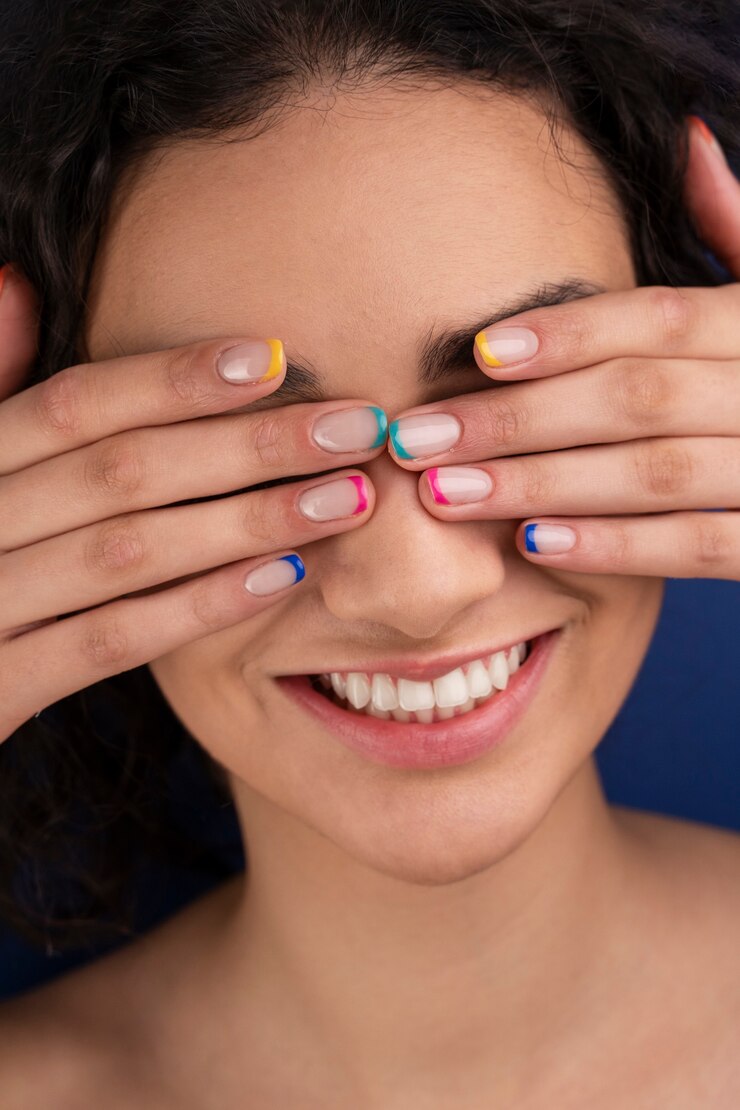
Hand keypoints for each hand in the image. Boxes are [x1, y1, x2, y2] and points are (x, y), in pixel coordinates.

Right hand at [0, 265, 384, 738]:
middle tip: (358, 428)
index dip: (171, 378)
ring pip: (128, 551)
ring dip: (247, 520)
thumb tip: (14, 281)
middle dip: (247, 444)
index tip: (273, 357)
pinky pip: (109, 643)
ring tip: (347, 498)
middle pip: (122, 471)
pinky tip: (284, 578)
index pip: (72, 405)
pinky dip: (198, 607)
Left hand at [386, 115, 739, 580]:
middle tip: (419, 438)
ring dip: (542, 484)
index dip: (571, 333)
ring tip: (447, 493)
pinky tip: (531, 542)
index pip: (661, 318)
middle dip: (519, 420)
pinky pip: (698, 549)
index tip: (478, 353)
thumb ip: (735, 230)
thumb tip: (686, 141)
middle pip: (636, 398)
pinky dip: (615, 546)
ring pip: (654, 474)